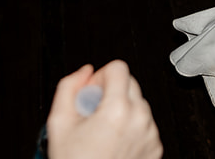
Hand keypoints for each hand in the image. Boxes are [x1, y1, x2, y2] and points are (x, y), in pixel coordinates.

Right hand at [46, 60, 162, 158]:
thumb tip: (84, 72)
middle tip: (93, 114)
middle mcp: (140, 119)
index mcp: (118, 109)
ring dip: (122, 110)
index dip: (100, 77)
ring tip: (102, 132)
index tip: (91, 92)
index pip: (118, 67)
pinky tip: (114, 142)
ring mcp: (151, 134)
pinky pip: (146, 124)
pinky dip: (132, 127)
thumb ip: (68, 88)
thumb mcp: (59, 123)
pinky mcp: (156, 147)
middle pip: (130, 83)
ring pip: (139, 104)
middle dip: (111, 92)